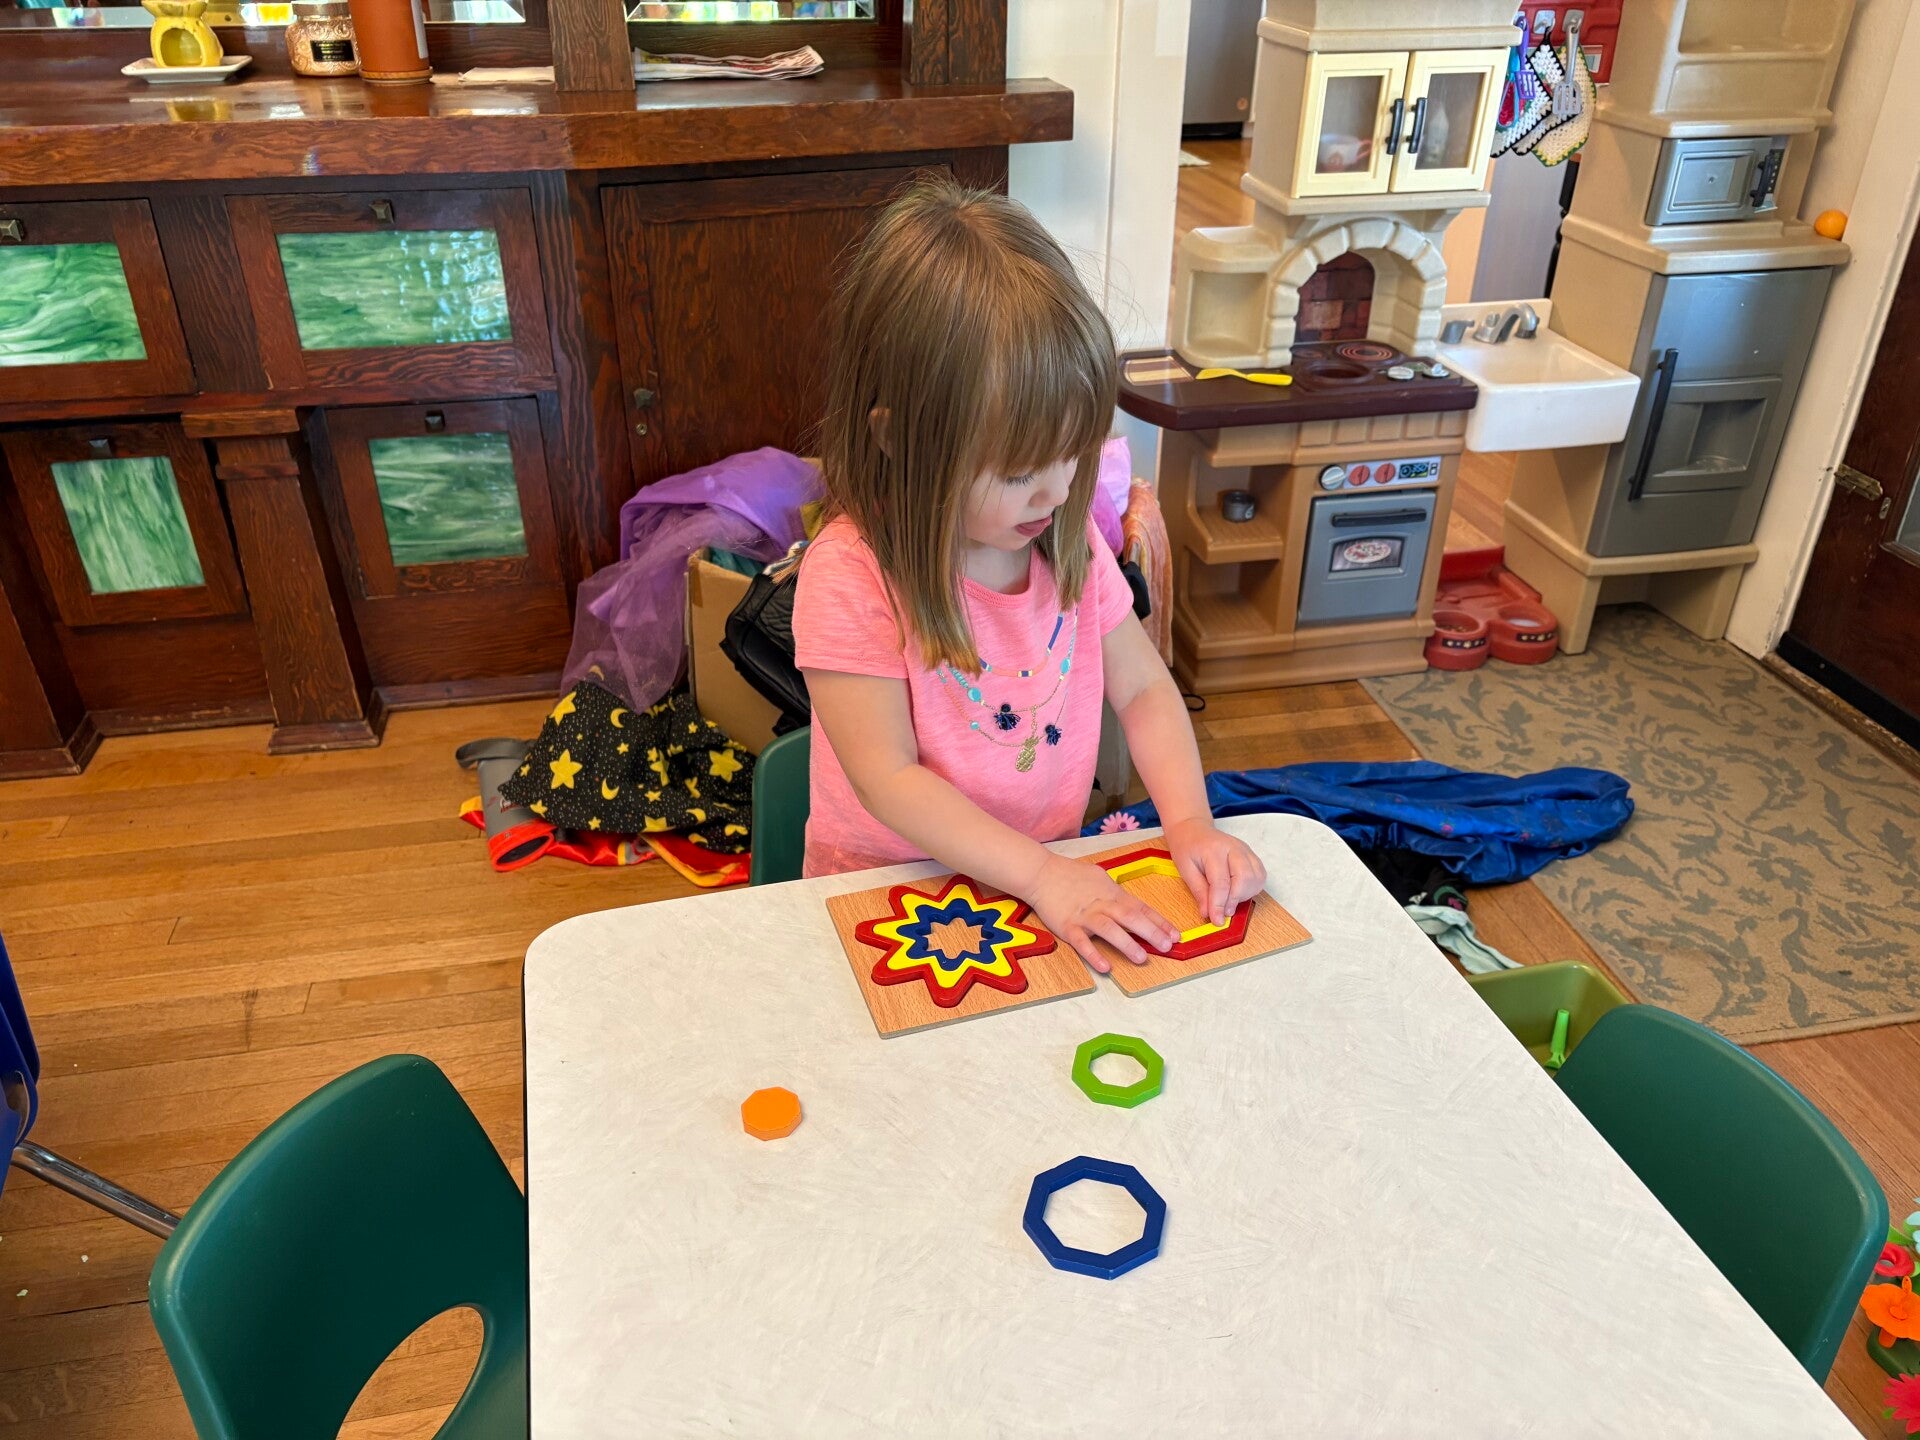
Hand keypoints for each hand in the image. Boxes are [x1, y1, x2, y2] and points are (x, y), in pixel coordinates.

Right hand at [1025, 854, 1178, 973]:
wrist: (1042, 873)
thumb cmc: (1070, 875)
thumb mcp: (1099, 877)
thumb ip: (1116, 893)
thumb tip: (1132, 904)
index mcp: (1112, 893)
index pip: (1141, 909)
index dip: (1159, 922)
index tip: (1175, 935)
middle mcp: (1102, 904)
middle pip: (1130, 918)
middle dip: (1151, 932)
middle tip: (1167, 946)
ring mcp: (1085, 916)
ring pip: (1109, 929)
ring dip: (1127, 943)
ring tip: (1142, 957)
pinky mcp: (1067, 926)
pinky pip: (1082, 942)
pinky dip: (1094, 954)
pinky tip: (1106, 967)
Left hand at [1163, 818, 1266, 926]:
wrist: (1193, 829)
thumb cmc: (1187, 847)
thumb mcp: (1185, 870)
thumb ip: (1199, 891)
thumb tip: (1208, 913)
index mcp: (1213, 850)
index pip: (1221, 882)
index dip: (1219, 905)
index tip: (1216, 921)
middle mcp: (1234, 847)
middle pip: (1244, 878)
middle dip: (1234, 900)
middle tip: (1223, 911)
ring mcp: (1245, 850)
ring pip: (1256, 878)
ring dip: (1244, 895)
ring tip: (1228, 900)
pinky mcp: (1251, 855)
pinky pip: (1260, 875)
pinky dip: (1252, 888)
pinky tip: (1238, 892)